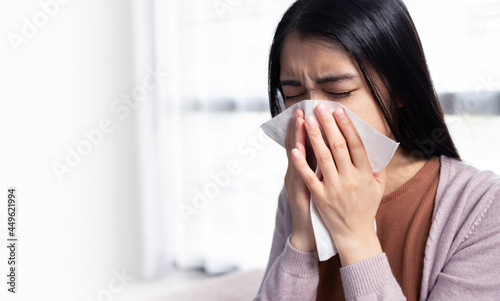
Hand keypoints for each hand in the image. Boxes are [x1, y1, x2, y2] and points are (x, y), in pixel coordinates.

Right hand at [284, 109, 315, 251]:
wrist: (307, 233)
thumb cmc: (316, 207)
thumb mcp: (316, 184)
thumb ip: (322, 167)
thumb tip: (333, 147)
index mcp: (302, 169)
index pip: (303, 142)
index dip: (304, 127)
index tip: (308, 110)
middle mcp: (295, 172)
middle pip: (297, 144)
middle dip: (300, 126)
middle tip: (302, 109)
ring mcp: (295, 182)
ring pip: (295, 156)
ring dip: (297, 137)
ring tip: (300, 120)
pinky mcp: (299, 194)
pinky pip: (298, 176)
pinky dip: (297, 163)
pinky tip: (295, 150)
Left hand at [290, 104, 385, 265]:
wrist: (354, 235)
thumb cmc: (366, 208)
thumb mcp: (378, 188)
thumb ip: (378, 167)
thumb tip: (375, 146)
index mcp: (365, 174)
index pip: (356, 145)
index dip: (347, 126)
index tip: (338, 111)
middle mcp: (350, 179)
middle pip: (338, 146)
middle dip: (328, 125)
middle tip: (319, 107)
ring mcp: (334, 188)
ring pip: (323, 158)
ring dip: (314, 137)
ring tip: (307, 120)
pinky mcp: (320, 197)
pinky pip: (308, 178)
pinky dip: (301, 163)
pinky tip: (294, 148)